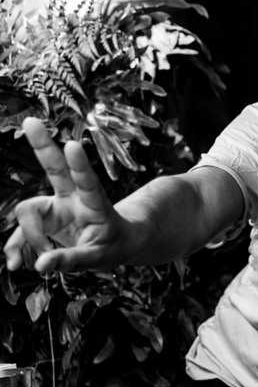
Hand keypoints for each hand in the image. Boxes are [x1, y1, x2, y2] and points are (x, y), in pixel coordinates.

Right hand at [4, 118, 135, 272]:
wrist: (113, 243)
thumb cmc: (113, 245)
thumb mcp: (100, 258)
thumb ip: (72, 260)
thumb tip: (41, 265)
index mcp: (95, 204)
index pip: (87, 182)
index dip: (79, 165)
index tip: (72, 144)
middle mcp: (72, 199)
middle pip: (55, 168)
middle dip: (42, 145)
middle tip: (31, 121)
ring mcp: (54, 207)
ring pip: (27, 211)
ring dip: (27, 239)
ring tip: (41, 263)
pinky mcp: (41, 219)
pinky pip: (19, 232)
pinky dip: (15, 248)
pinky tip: (16, 263)